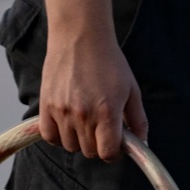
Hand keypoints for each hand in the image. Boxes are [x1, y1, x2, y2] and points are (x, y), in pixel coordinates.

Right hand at [37, 0, 148, 162]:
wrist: (80, 36)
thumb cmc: (109, 62)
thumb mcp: (131, 90)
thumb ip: (138, 120)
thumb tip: (143, 144)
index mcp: (107, 112)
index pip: (108, 154)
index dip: (114, 152)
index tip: (115, 143)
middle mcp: (83, 115)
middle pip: (90, 152)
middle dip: (98, 145)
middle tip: (101, 127)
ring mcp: (62, 111)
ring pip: (70, 146)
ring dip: (79, 140)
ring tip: (84, 121)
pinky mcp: (46, 105)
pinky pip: (50, 136)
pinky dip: (58, 136)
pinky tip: (67, 123)